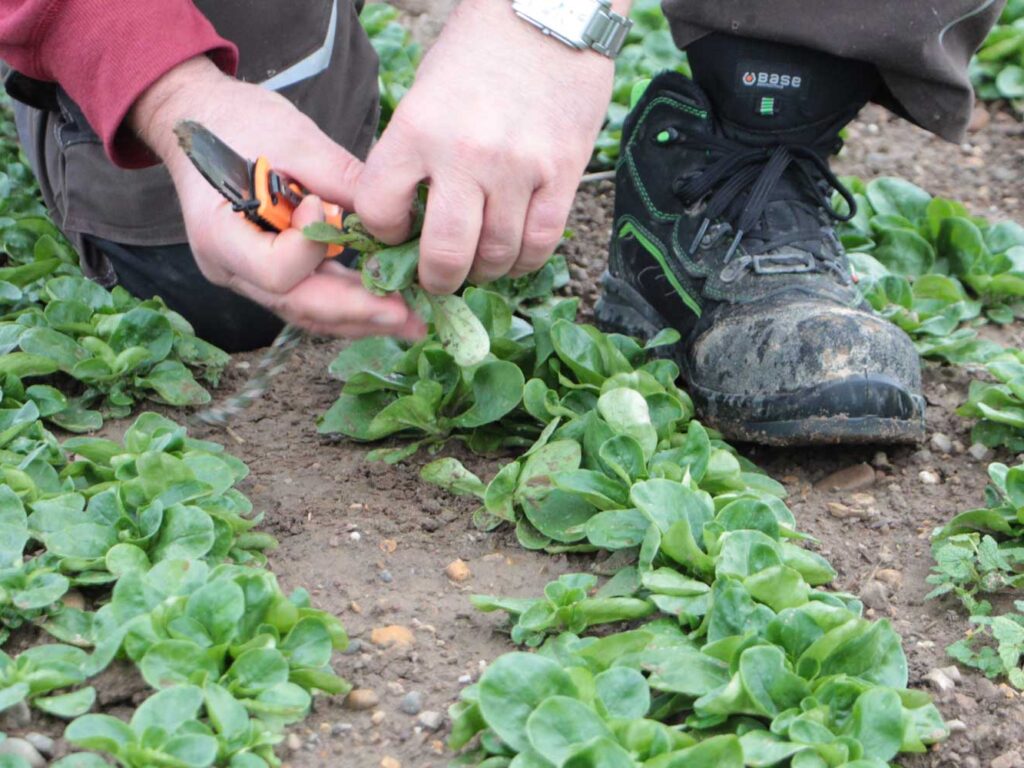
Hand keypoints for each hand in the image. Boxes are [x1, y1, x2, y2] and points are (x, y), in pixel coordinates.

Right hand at [129, 56, 424, 339]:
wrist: (200, 120)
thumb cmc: (238, 121)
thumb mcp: (291, 138)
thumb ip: (339, 176)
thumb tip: (391, 211)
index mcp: (220, 234)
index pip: (276, 270)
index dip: (310, 247)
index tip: (323, 205)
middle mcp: (230, 267)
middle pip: (298, 304)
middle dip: (357, 311)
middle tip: (409, 317)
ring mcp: (247, 275)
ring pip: (307, 310)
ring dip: (360, 317)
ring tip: (411, 322)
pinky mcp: (268, 271)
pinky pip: (309, 296)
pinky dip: (348, 302)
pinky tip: (387, 305)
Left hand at [355, 0, 616, 293]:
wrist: (547, 11)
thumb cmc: (478, 52)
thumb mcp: (424, 94)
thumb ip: (413, 156)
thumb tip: (408, 219)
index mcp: (417, 129)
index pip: (381, 210)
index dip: (384, 233)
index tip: (397, 234)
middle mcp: (466, 153)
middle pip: (445, 253)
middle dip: (436, 279)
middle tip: (439, 279)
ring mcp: (518, 167)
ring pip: (497, 255)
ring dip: (485, 271)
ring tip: (481, 263)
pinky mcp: (563, 173)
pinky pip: (541, 242)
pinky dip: (525, 260)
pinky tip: (516, 255)